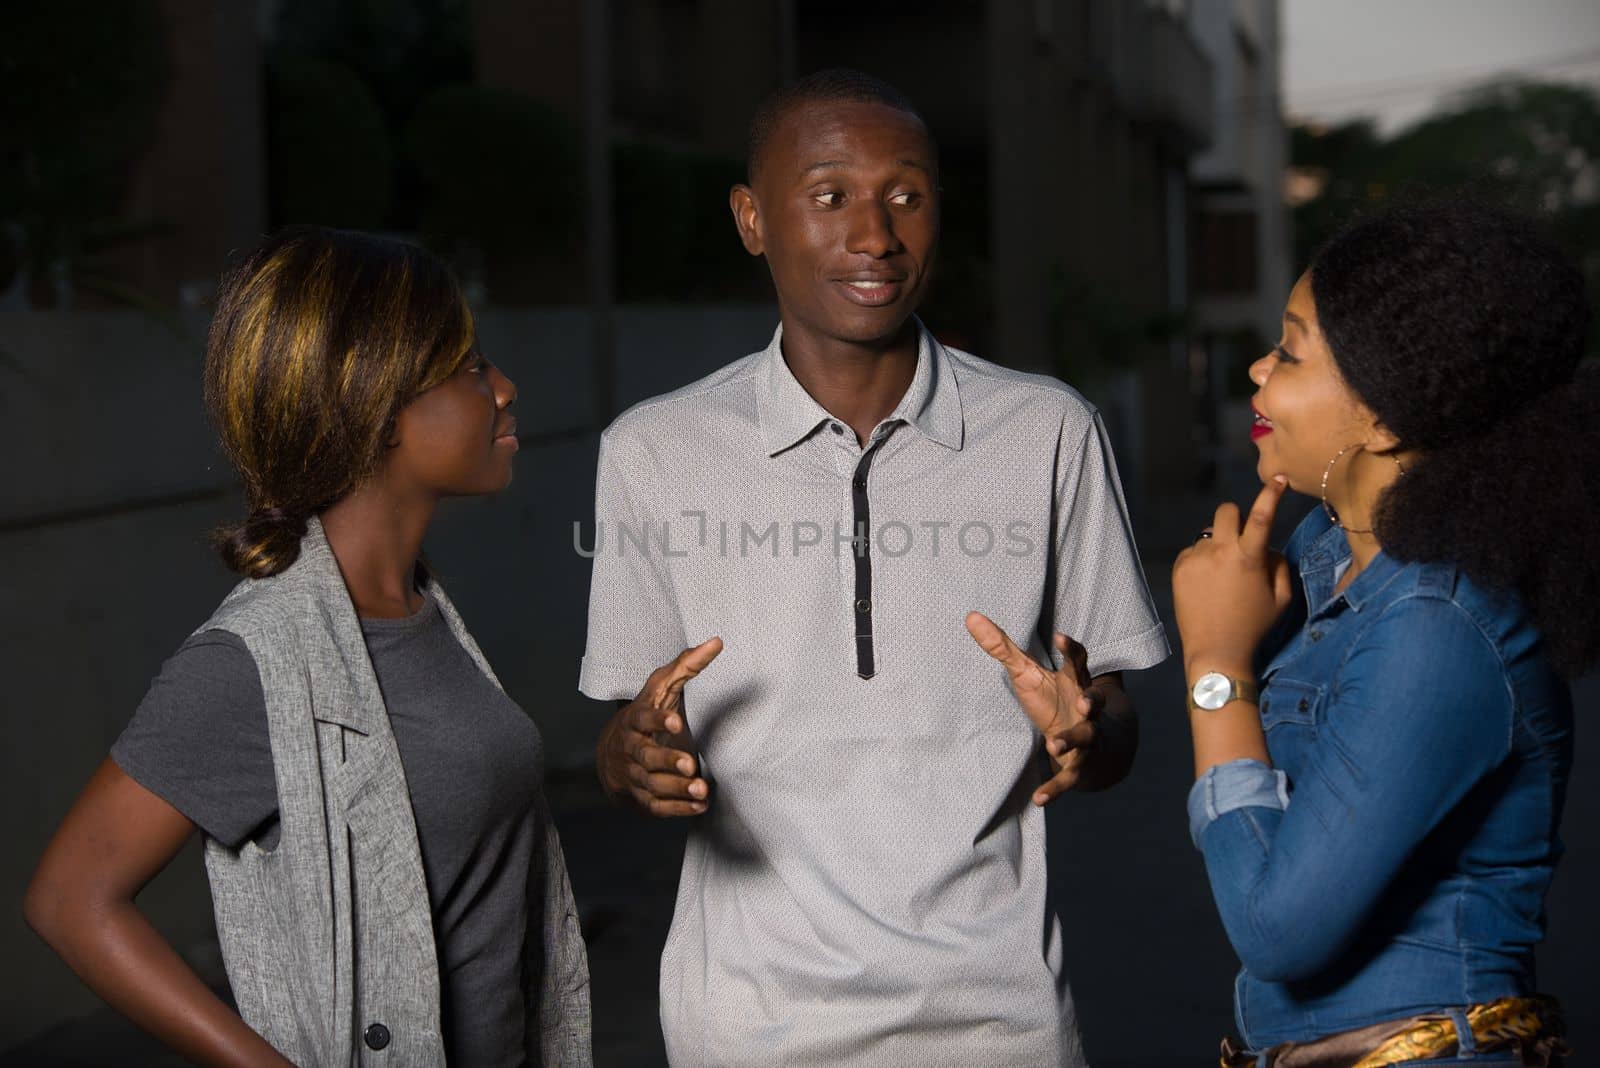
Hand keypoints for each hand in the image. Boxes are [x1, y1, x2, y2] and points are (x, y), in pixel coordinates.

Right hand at [597, 637, 722, 816]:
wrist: (613, 751)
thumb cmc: (646, 713)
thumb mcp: (661, 687)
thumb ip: (687, 665)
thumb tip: (717, 641)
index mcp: (636, 720)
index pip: (643, 719)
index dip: (658, 722)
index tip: (676, 723)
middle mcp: (632, 749)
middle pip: (645, 757)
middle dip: (666, 761)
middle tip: (689, 763)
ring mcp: (635, 775)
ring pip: (652, 785)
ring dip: (676, 788)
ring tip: (701, 789)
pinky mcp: (642, 797)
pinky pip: (657, 806)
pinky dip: (677, 808)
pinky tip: (700, 805)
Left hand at [964, 612, 1103, 804]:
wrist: (1089, 741)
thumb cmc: (1053, 699)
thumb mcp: (1027, 672)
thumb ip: (1001, 647)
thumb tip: (969, 616)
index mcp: (1074, 681)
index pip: (1078, 661)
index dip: (1071, 649)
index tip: (1061, 638)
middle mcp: (1085, 708)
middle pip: (1091, 702)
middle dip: (1090, 700)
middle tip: (1082, 699)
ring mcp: (1086, 737)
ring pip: (1085, 738)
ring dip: (1071, 741)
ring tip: (1054, 747)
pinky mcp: (1080, 765)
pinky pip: (1070, 778)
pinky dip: (1055, 789)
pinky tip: (1038, 798)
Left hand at [1171, 476, 1293, 672]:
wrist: (1215, 650)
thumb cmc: (1254, 625)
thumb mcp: (1281, 598)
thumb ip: (1279, 565)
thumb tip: (1267, 546)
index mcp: (1248, 557)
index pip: (1262, 517)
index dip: (1270, 495)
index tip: (1278, 478)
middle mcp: (1219, 551)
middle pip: (1226, 511)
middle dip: (1235, 518)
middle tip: (1240, 539)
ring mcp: (1195, 558)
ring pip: (1209, 535)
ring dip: (1218, 545)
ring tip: (1221, 578)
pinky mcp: (1178, 567)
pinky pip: (1193, 551)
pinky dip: (1202, 560)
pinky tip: (1206, 584)